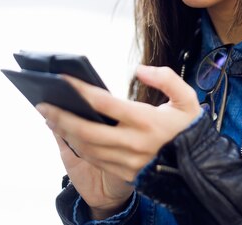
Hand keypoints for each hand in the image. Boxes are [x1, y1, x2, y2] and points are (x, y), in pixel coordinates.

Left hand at [38, 65, 201, 217]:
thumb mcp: (187, 99)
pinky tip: (66, 133)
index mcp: (146, 121)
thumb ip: (166, 78)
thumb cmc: (188, 128)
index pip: (106, 103)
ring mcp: (127, 161)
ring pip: (87, 147)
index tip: (64, 79)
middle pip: (87, 130)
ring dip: (64, 131)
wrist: (199, 167)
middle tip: (42, 103)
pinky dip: (76, 145)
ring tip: (49, 116)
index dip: (82, 90)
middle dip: (60, 115)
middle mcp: (133, 142)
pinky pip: (94, 159)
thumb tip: (140, 70)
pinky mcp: (124, 172)